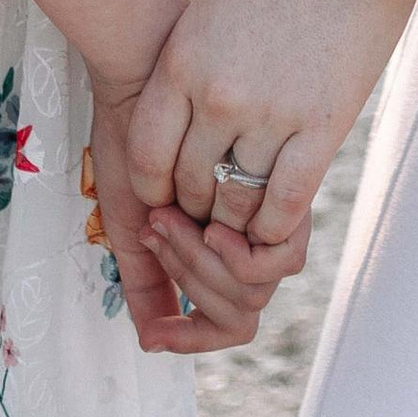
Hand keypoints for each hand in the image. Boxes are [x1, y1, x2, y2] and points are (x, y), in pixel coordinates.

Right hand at [87, 72, 313, 353]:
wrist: (144, 75)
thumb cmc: (133, 136)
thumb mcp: (133, 216)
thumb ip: (146, 279)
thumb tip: (155, 340)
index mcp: (223, 245)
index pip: (231, 321)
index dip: (196, 338)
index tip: (157, 335)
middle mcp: (252, 237)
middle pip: (240, 309)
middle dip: (189, 280)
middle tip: (157, 229)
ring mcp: (270, 217)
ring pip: (252, 292)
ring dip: (200, 265)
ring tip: (167, 217)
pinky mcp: (284, 193)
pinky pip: (268, 261)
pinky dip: (229, 255)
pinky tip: (203, 221)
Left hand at [128, 0, 416, 255]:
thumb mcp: (214, 8)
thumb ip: (197, 62)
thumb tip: (193, 110)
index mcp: (182, 62)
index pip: (146, 155)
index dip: (154, 187)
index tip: (166, 194)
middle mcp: (217, 96)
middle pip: (191, 184)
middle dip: (196, 206)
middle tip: (208, 209)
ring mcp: (270, 115)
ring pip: (237, 201)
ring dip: (237, 218)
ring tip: (243, 216)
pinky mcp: (322, 126)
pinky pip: (287, 203)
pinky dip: (275, 224)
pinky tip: (274, 225)